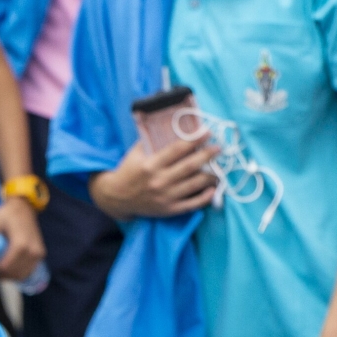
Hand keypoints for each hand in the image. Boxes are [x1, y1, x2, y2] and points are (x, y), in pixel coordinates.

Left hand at [0, 196, 44, 282]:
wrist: (25, 207)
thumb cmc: (9, 213)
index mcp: (21, 244)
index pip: (6, 266)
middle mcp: (32, 251)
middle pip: (14, 273)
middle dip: (1, 274)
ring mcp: (38, 254)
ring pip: (22, 274)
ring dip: (9, 275)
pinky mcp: (40, 254)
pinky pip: (28, 270)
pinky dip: (17, 272)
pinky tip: (7, 267)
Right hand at [91, 134, 217, 220]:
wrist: (117, 198)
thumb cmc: (128, 171)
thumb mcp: (135, 153)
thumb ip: (151, 141)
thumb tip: (170, 127)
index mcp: (151, 164)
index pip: (178, 149)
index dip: (194, 140)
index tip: (207, 133)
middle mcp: (160, 180)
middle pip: (190, 166)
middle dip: (208, 155)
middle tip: (218, 148)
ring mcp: (166, 196)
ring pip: (195, 184)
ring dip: (211, 175)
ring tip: (220, 168)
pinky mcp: (170, 209)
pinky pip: (193, 204)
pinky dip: (206, 197)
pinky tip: (213, 188)